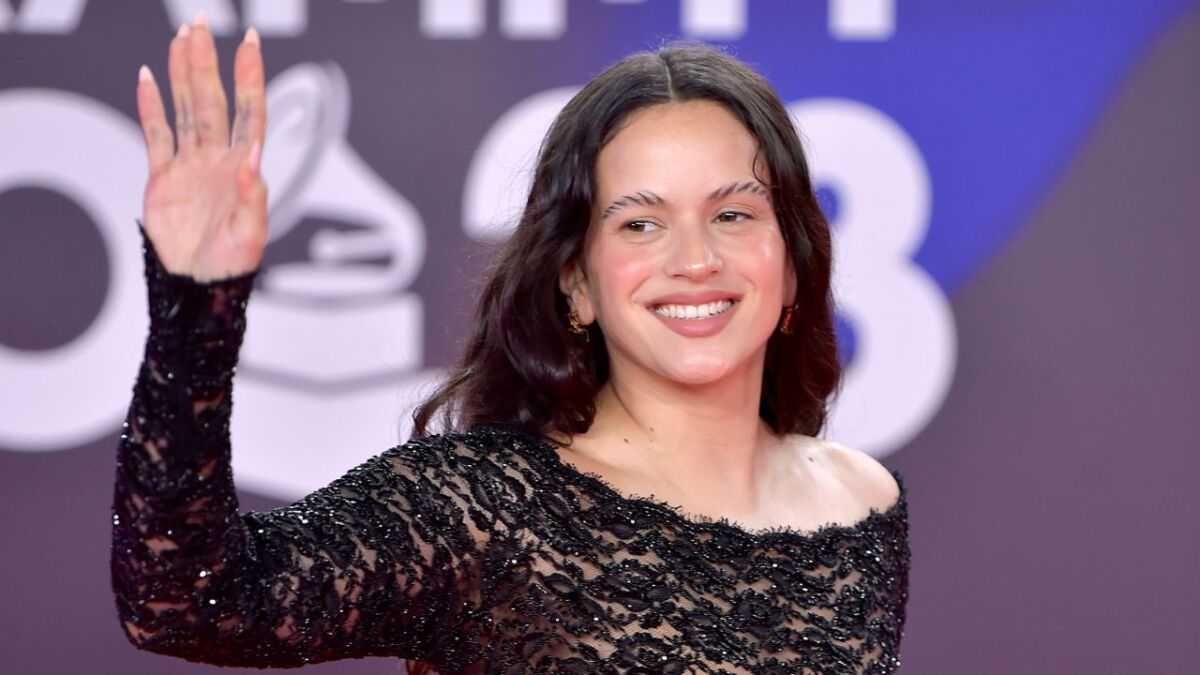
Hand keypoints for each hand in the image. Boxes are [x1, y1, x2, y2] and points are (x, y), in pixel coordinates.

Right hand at [136, 11, 266, 281]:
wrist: (196, 287)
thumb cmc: (230, 266)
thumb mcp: (250, 234)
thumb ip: (252, 195)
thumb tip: (252, 157)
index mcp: (243, 169)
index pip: (250, 112)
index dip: (250, 78)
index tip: (250, 44)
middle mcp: (218, 159)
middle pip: (213, 100)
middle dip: (208, 62)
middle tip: (201, 24)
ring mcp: (190, 165)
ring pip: (187, 108)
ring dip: (183, 74)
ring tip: (180, 39)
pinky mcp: (163, 177)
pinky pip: (156, 134)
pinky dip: (151, 107)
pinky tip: (146, 78)